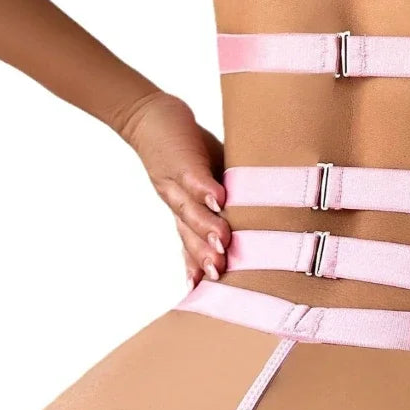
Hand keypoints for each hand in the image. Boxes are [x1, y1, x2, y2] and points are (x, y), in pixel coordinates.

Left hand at [116, 91, 229, 288]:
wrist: (148, 116)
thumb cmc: (183, 148)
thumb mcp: (208, 176)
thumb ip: (227, 194)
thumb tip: (261, 209)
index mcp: (187, 210)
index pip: (193, 244)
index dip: (200, 267)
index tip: (209, 294)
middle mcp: (178, 203)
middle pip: (191, 235)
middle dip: (205, 256)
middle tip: (219, 277)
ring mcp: (178, 183)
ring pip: (191, 210)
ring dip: (206, 228)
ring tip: (222, 243)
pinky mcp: (181, 159)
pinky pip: (194, 175)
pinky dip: (205, 188)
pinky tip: (218, 198)